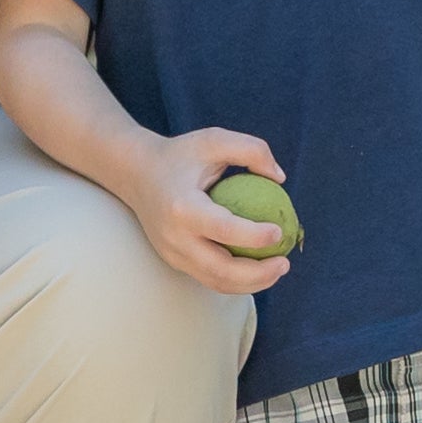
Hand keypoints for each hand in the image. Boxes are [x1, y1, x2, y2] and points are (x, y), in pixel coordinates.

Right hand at [118, 128, 293, 297]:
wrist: (136, 174)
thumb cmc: (181, 155)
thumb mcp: (214, 139)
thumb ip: (251, 150)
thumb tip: (280, 178)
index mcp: (182, 207)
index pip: (223, 230)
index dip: (254, 236)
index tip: (279, 231)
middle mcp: (174, 237)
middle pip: (221, 269)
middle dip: (258, 274)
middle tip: (285, 262)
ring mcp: (172, 254)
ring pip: (216, 281)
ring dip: (251, 283)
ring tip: (277, 269)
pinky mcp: (175, 261)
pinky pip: (209, 278)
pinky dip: (237, 280)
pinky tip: (259, 268)